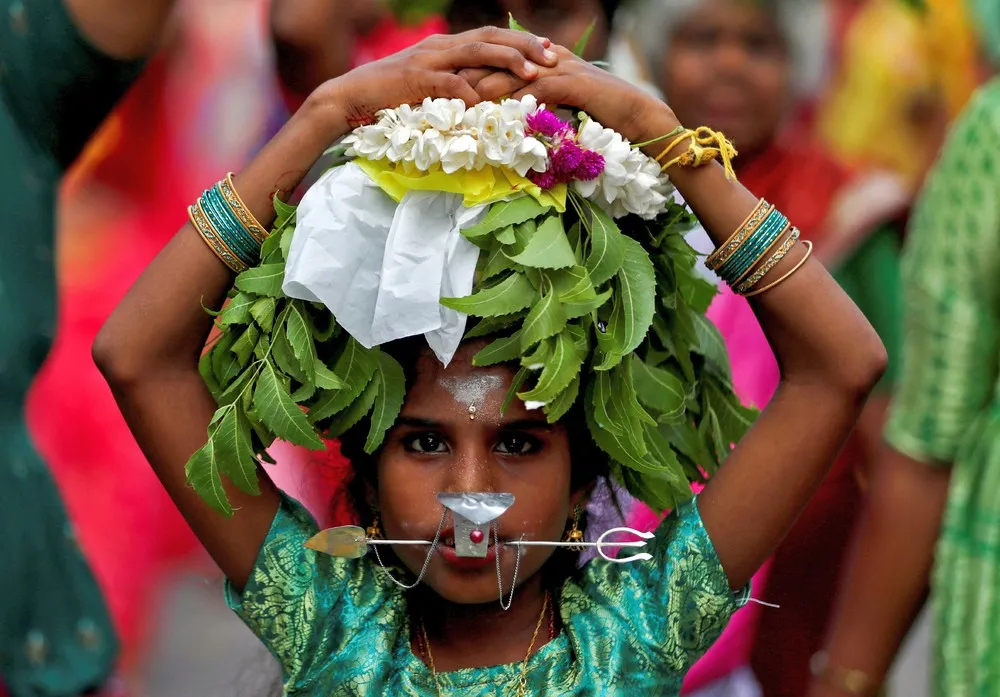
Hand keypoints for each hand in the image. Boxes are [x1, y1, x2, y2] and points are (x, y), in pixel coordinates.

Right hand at [313, 27, 558, 134]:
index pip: (491, 37)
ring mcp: (428, 60)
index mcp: (446, 47)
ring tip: (532, 72)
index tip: (548, 52)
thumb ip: (455, 90)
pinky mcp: (416, 79)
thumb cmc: (390, 99)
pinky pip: (450, 82)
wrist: (350, 99)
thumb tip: (484, 103)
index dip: (521, 43)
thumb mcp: (429, 90)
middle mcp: (441, 47)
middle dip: (524, 46)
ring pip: (476, 51)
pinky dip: (471, 92)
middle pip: (491, 37)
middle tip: (552, 57)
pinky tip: (490, 103)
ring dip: (507, 60)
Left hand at [465, 45, 672, 143]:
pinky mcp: (573, 84)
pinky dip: (513, 100)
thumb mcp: (565, 108)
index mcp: (547, 62)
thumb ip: (541, 106)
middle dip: (471, 75)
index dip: (475, 71)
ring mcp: (562, 69)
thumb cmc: (605, 117)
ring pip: (514, 74)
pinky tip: (495, 112)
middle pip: (502, 62)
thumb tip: (516, 118)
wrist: (640, 116)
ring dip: (485, 87)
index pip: (504, 61)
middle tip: (441, 90)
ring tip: (458, 101)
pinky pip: (536, 90)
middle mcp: (551, 59)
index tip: (447, 85)